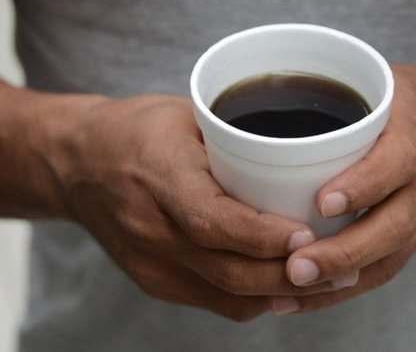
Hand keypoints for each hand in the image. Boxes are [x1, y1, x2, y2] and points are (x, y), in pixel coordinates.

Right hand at [52, 94, 342, 320]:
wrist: (74, 165)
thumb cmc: (136, 130)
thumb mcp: (184, 115)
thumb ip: (233, 140)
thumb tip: (303, 152)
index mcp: (158, 176)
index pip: (211, 219)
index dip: (262, 235)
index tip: (308, 234)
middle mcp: (150, 228)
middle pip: (226, 269)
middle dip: (289, 275)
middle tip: (342, 265)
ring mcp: (149, 262)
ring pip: (225, 295)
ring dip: (280, 294)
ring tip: (329, 282)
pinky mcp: (154, 280)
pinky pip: (213, 300)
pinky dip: (255, 297)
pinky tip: (288, 287)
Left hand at [274, 64, 415, 312]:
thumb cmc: (406, 99)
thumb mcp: (379, 80)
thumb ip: (331, 90)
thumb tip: (248, 99)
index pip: (398, 161)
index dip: (364, 185)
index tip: (323, 202)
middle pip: (395, 226)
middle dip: (344, 253)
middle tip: (295, 267)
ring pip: (392, 257)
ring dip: (340, 281)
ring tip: (290, 292)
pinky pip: (388, 268)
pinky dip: (346, 286)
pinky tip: (304, 297)